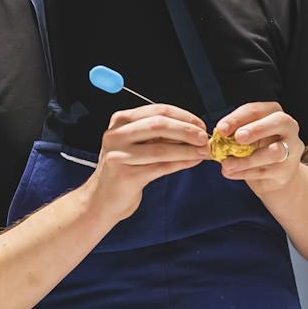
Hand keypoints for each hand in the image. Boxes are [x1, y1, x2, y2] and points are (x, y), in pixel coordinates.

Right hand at [87, 104, 209, 221]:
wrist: (103, 198)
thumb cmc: (125, 167)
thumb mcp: (138, 143)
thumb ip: (160, 134)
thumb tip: (195, 130)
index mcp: (121, 120)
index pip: (158, 110)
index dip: (183, 116)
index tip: (200, 124)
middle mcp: (116, 135)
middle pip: (158, 125)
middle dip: (187, 130)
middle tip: (205, 138)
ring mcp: (119, 156)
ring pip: (161, 149)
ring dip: (187, 150)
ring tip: (203, 152)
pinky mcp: (126, 176)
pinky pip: (160, 167)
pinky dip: (181, 163)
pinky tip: (193, 161)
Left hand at [213, 101, 302, 193]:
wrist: (273, 175)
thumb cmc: (256, 148)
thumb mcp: (245, 138)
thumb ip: (231, 136)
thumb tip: (213, 141)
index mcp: (274, 113)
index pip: (257, 110)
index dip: (238, 118)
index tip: (221, 129)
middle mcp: (288, 127)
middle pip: (278, 122)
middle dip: (257, 129)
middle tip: (237, 137)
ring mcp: (291, 149)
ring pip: (275, 151)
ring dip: (248, 159)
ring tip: (227, 164)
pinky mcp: (287, 169)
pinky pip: (265, 170)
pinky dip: (245, 173)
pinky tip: (230, 173)